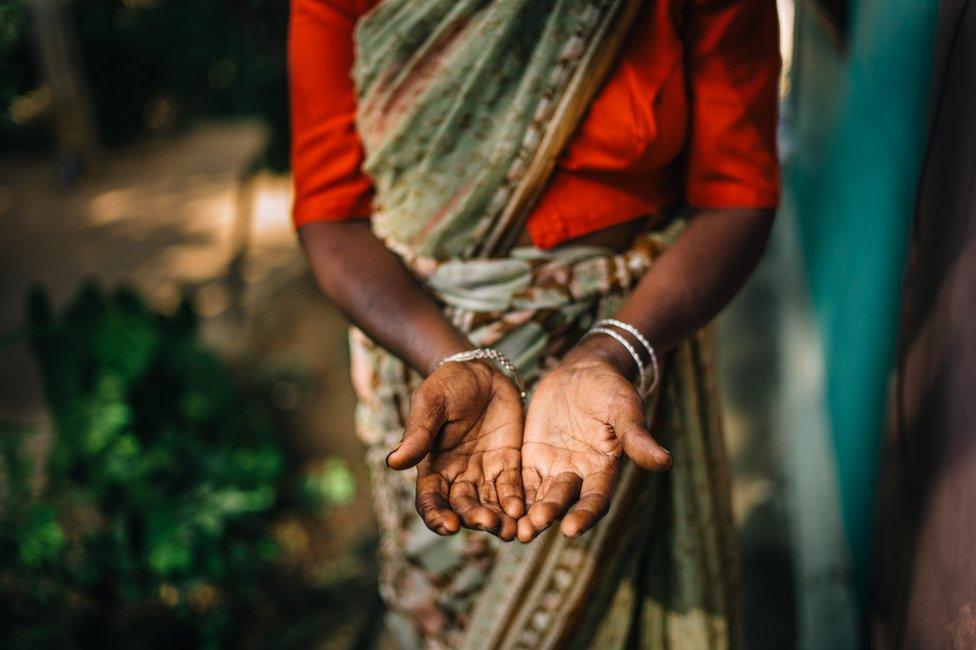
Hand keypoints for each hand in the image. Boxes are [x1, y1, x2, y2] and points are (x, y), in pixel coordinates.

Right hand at [387, 359, 524, 540]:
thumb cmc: (447, 384)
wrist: (480, 370)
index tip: (449, 525)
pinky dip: (516, 502)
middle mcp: (457, 476)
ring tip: (510, 529)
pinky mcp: (508, 463)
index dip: (437, 516)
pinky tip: (523, 511)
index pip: (430, 500)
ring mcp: (484, 472)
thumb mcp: (431, 403)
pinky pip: (512, 488)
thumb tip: (393, 463)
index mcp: (432, 466)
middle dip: (475, 518)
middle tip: (488, 522)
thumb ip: (418, 433)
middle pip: (463, 508)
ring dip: (499, 520)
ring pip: (489, 505)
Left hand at [517, 338, 671, 542]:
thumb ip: (637, 437)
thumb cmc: (610, 389)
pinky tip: (495, 505)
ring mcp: (553, 468)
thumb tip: (665, 462)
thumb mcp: (624, 409)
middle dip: (548, 515)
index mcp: (604, 469)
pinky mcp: (532, 457)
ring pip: (538, 497)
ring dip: (526, 514)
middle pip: (563, 502)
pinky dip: (510, 494)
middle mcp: (579, 475)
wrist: (583, 371)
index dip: (584, 515)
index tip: (570, 529)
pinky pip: (520, 479)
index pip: (595, 500)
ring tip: (512, 529)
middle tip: (530, 529)